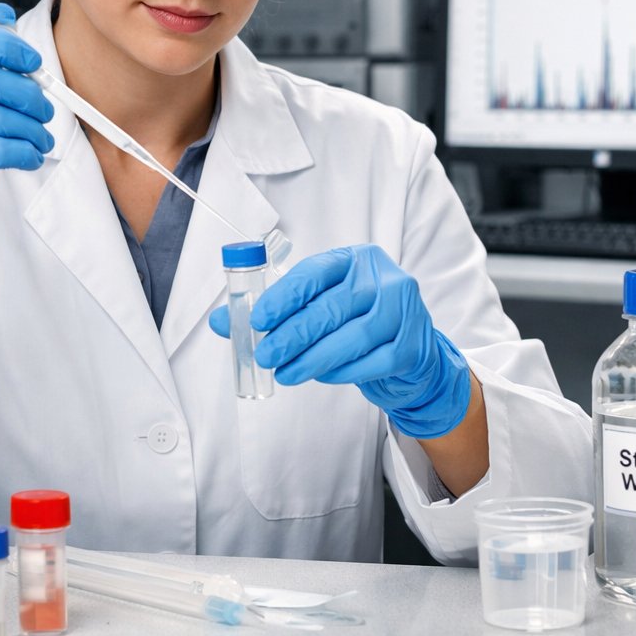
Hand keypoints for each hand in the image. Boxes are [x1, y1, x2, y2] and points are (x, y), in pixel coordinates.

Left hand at [209, 244, 470, 437]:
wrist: (411, 351)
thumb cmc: (357, 321)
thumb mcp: (320, 304)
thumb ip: (276, 311)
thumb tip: (222, 321)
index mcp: (357, 260)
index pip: (316, 272)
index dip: (285, 295)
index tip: (258, 318)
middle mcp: (384, 280)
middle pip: (332, 308)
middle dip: (293, 334)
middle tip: (265, 354)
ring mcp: (405, 312)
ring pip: (351, 337)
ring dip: (313, 358)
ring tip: (286, 372)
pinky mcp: (412, 346)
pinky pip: (370, 363)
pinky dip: (341, 372)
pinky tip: (321, 376)